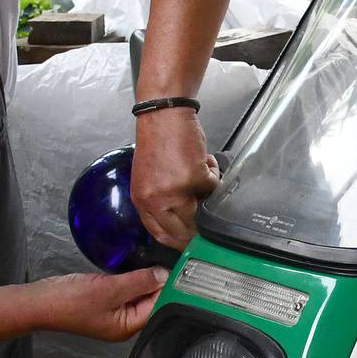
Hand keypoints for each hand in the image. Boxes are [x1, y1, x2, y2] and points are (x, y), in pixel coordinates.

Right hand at [37, 267, 167, 341]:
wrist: (39, 301)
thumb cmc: (71, 300)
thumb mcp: (110, 288)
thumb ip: (139, 282)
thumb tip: (164, 276)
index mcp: (127, 327)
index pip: (158, 308)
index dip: (169, 289)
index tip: (181, 270)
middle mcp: (123, 324)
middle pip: (150, 303)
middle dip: (159, 284)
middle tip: (172, 261)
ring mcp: (113, 314)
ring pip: (138, 296)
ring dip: (146, 280)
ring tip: (157, 261)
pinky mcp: (104, 303)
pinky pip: (125, 292)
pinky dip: (132, 280)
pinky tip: (138, 267)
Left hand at [132, 107, 219, 249]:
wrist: (162, 115)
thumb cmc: (157, 141)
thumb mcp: (147, 179)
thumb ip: (159, 202)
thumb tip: (181, 221)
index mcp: (143, 202)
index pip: (162, 235)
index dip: (180, 242)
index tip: (192, 242)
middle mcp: (157, 201)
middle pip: (184, 232)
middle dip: (199, 231)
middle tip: (209, 224)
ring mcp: (176, 191)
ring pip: (203, 213)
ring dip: (208, 198)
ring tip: (202, 176)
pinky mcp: (195, 178)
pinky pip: (213, 187)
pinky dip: (213, 173)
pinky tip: (203, 159)